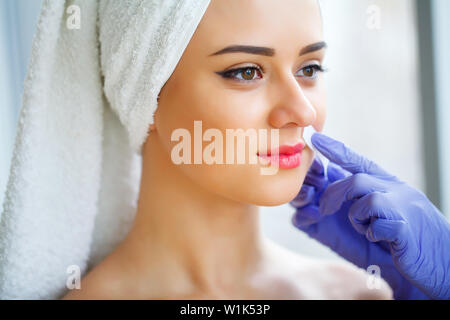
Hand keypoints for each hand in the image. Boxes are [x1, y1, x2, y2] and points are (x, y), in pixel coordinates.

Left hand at [290, 133, 449, 299]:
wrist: (442, 265)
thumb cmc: (401, 244)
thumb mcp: (374, 223)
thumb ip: (350, 211)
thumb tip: (309, 210)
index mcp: (387, 185)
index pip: (358, 161)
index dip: (336, 149)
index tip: (316, 138)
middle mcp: (395, 190)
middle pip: (355, 179)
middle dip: (333, 195)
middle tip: (321, 209)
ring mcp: (402, 207)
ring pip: (365, 197)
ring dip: (356, 218)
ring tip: (365, 230)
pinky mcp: (405, 228)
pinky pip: (377, 223)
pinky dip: (372, 233)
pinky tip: (382, 241)